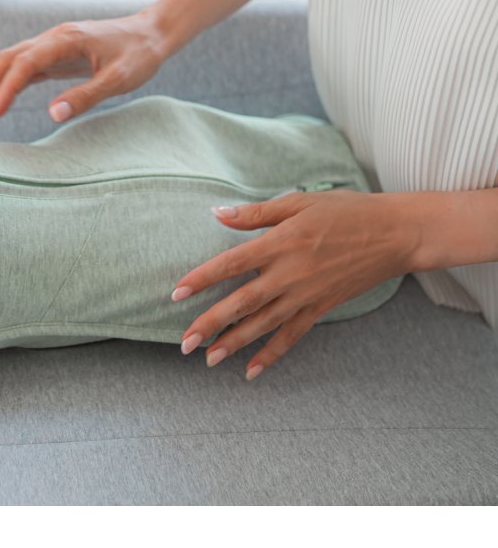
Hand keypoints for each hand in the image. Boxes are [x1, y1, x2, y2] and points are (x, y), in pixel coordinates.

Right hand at [0, 9, 171, 122]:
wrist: (152, 33)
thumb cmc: (139, 54)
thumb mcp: (118, 79)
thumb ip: (85, 96)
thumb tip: (52, 115)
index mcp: (65, 40)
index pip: (24, 64)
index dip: (6, 89)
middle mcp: (53, 38)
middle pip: (8, 59)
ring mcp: (53, 45)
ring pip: (12, 61)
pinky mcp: (57, 55)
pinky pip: (25, 67)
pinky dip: (9, 83)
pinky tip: (1, 101)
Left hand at [173, 189, 416, 379]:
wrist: (395, 234)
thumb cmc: (345, 211)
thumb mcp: (298, 202)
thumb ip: (255, 213)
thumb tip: (217, 214)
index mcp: (281, 243)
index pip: (231, 264)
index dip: (202, 279)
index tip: (176, 293)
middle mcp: (290, 274)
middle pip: (242, 303)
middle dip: (210, 324)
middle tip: (184, 343)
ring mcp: (306, 295)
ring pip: (263, 324)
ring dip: (234, 344)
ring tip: (208, 360)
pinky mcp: (320, 308)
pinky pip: (292, 335)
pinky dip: (271, 354)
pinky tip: (250, 370)